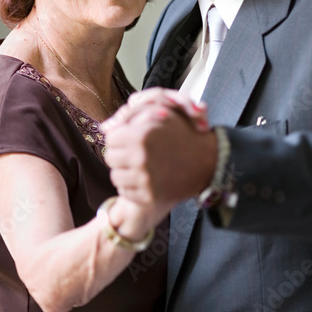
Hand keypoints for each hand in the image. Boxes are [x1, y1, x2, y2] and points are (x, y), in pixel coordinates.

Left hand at [103, 92, 216, 206]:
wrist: (207, 161)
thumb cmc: (182, 134)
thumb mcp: (160, 114)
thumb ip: (132, 116)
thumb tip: (104, 128)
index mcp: (141, 135)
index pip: (110, 139)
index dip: (120, 138)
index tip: (132, 140)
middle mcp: (141, 158)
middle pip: (110, 158)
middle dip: (121, 155)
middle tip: (137, 153)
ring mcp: (145, 179)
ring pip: (115, 177)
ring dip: (125, 171)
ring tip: (142, 166)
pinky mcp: (149, 196)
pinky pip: (125, 192)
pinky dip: (132, 187)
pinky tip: (146, 179)